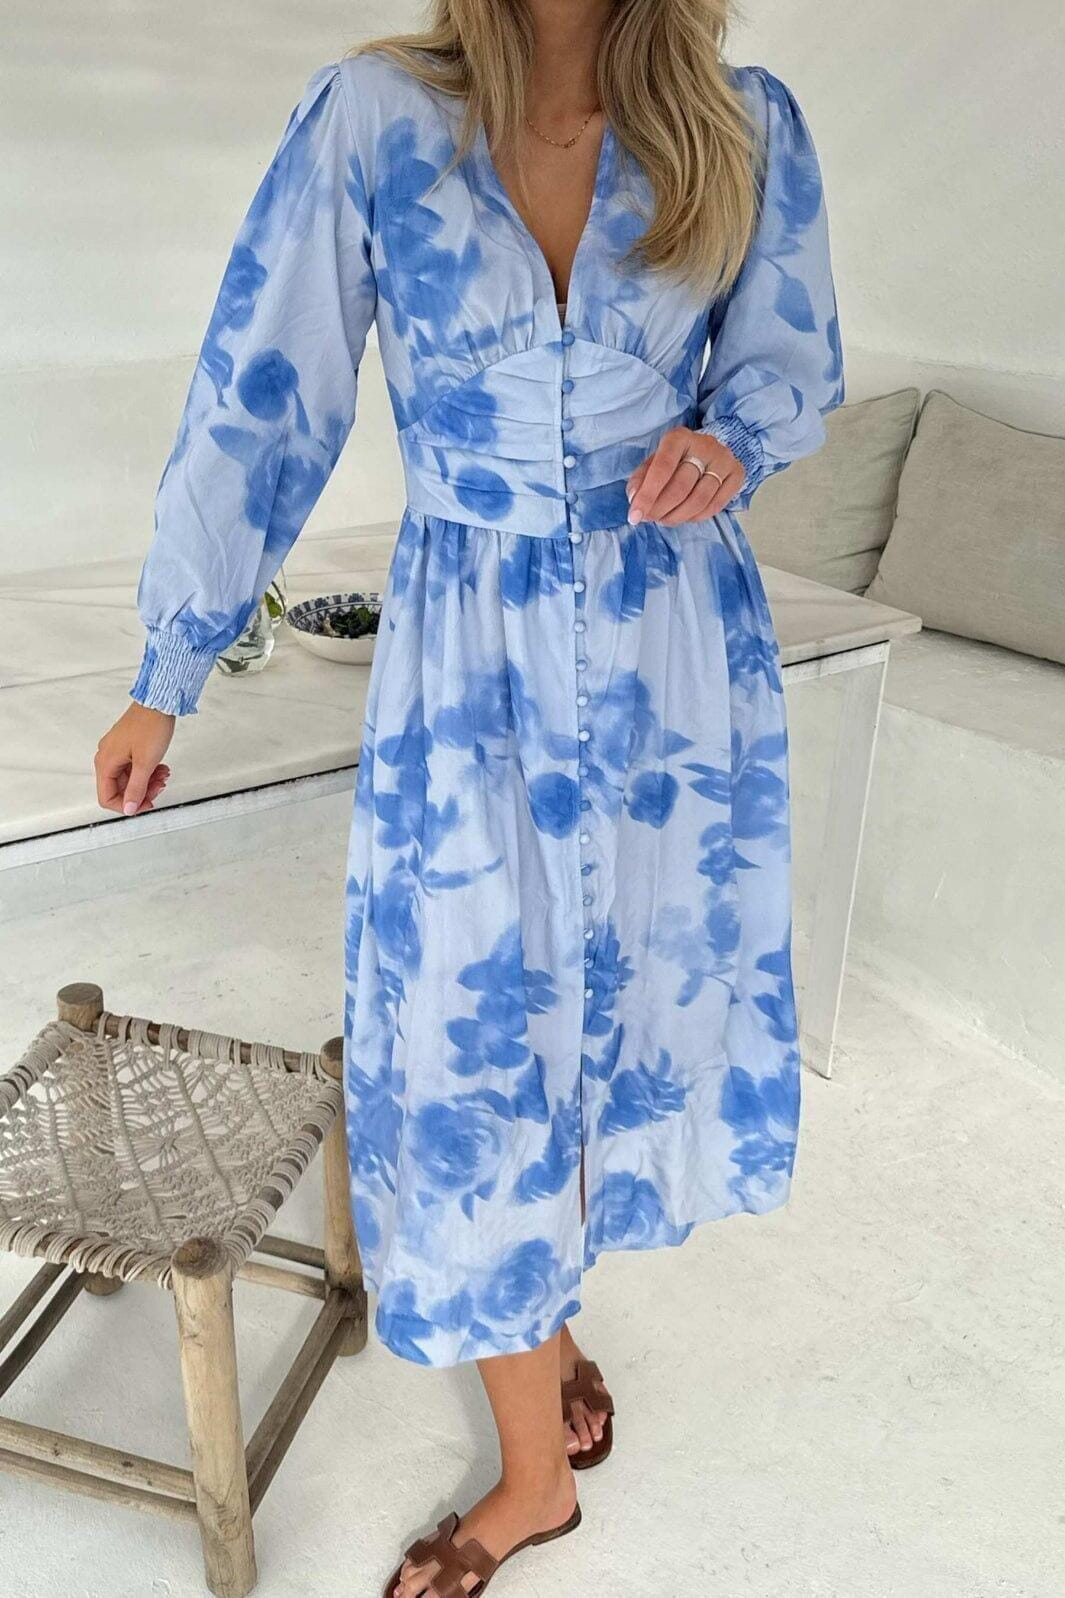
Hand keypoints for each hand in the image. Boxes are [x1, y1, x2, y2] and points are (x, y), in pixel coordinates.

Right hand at [95, 702, 175, 817]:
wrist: (159, 702)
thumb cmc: (150, 726)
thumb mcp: (145, 763)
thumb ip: (136, 789)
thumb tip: (129, 809)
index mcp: (106, 762)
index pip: (107, 797)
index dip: (126, 806)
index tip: (146, 804)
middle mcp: (107, 757)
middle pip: (120, 789)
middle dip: (142, 792)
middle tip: (159, 787)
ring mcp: (117, 751)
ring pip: (129, 779)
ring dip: (148, 782)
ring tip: (163, 775)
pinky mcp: (127, 746)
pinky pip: (134, 767)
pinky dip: (148, 772)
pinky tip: (161, 768)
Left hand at [625, 427, 745, 525]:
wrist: (709, 451)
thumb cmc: (676, 459)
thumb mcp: (654, 462)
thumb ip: (641, 479)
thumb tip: (634, 499)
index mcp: (679, 437)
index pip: (663, 467)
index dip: (647, 495)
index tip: (634, 516)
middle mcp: (705, 445)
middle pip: (681, 487)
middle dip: (660, 509)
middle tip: (649, 519)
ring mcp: (724, 460)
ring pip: (699, 499)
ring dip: (677, 517)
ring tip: (664, 519)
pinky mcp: (737, 474)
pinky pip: (715, 506)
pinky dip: (695, 517)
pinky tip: (684, 517)